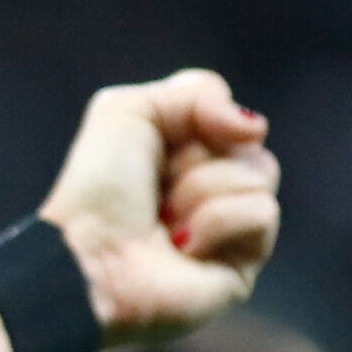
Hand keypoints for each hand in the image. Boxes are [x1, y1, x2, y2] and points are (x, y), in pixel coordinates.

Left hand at [38, 68, 280, 342]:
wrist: (90, 257)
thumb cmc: (98, 189)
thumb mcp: (126, 112)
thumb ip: (196, 93)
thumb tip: (254, 127)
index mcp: (177, 145)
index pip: (222, 102)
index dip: (200, 109)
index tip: (163, 134)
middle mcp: (207, 180)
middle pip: (248, 137)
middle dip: (195, 156)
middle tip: (158, 186)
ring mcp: (230, 220)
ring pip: (260, 171)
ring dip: (199, 190)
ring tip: (164, 220)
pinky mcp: (245, 259)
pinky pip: (262, 212)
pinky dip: (215, 222)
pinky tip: (182, 246)